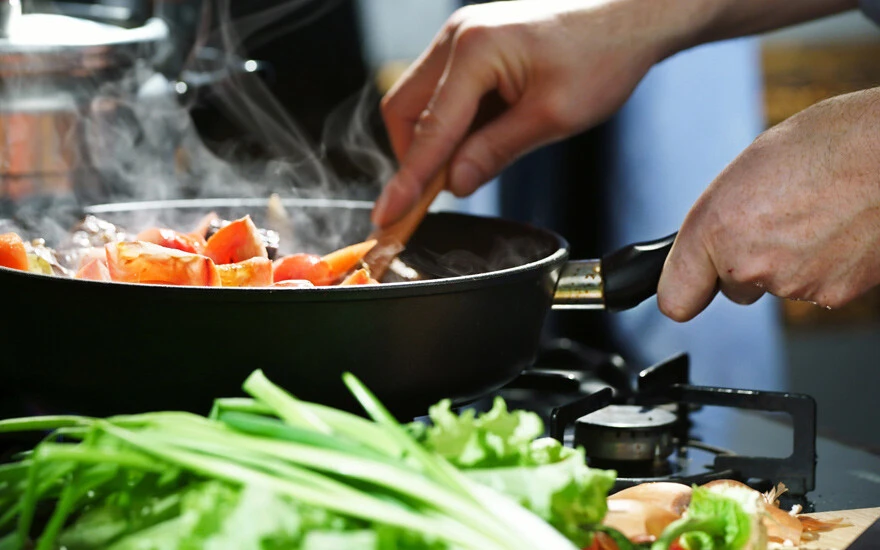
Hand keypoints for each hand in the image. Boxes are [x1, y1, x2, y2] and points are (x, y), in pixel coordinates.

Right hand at [372, 0, 701, 226]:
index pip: (429, 129)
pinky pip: (443, 93)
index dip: (408, 180)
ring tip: (470, 166)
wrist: (630, 17)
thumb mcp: (552, 116)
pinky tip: (478, 142)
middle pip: (404, 110)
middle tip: (434, 195)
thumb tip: (456, 184)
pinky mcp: (473, 46)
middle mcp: (457, 37)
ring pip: (420, 102)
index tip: (388, 216)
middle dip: (414, 157)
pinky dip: (451, 125)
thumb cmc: (601, 56)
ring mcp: (462, 38)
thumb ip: (496, 151)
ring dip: (434, 141)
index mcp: (474, 50)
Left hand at [657, 87, 879, 320]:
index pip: (675, 299)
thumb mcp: (749, 169)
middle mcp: (748, 263)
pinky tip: (839, 229)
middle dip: (747, 262)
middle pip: (733, 285)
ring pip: (777, 284)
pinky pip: (816, 286)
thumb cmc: (830, 144)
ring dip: (790, 259)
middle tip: (779, 218)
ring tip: (816, 213)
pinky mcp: (833, 295)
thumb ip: (721, 218)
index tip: (690, 285)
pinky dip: (825, 265)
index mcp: (716, 227)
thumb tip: (713, 244)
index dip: (686, 290)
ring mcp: (792, 283)